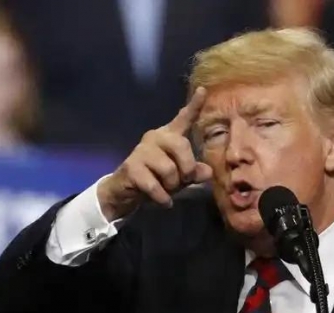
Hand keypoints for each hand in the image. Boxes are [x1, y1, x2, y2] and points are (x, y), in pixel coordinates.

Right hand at [98, 87, 212, 220]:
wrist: (126, 192)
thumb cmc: (157, 180)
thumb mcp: (180, 177)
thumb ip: (194, 172)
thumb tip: (207, 172)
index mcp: (169, 136)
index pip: (183, 119)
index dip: (194, 106)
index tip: (204, 90)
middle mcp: (155, 137)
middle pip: (182, 147)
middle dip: (187, 170)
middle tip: (182, 182)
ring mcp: (142, 151)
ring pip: (170, 170)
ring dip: (172, 187)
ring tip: (167, 190)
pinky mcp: (132, 167)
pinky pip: (156, 186)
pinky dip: (163, 198)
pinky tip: (164, 201)